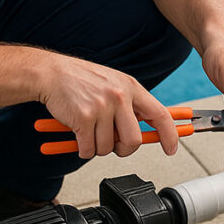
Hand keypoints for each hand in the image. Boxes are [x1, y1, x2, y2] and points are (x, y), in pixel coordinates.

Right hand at [38, 54, 178, 159]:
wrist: (51, 74)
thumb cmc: (80, 80)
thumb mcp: (113, 84)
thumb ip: (129, 104)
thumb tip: (143, 129)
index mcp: (130, 87)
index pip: (160, 114)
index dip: (170, 135)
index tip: (172, 148)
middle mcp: (119, 97)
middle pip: (134, 141)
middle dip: (123, 149)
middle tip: (113, 144)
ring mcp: (102, 108)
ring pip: (108, 148)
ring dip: (97, 146)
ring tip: (89, 130)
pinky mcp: (83, 119)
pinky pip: (88, 150)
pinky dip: (82, 149)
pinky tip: (77, 135)